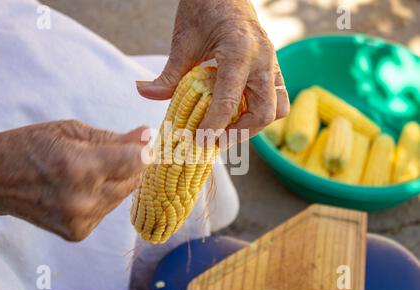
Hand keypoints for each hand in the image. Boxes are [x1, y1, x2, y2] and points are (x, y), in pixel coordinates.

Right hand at [0, 120, 149, 240]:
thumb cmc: (30, 146)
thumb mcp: (70, 131)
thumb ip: (113, 137)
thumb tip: (147, 134)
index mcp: (79, 168)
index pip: (136, 162)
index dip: (145, 150)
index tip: (146, 141)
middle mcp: (82, 200)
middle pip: (134, 180)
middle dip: (132, 164)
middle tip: (119, 150)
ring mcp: (80, 221)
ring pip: (123, 195)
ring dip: (117, 180)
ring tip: (93, 168)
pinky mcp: (78, 233)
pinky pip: (108, 209)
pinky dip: (104, 196)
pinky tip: (84, 187)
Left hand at [136, 0, 289, 142]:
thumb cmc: (203, 8)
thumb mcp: (183, 41)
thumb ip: (168, 73)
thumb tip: (144, 93)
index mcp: (239, 51)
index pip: (229, 101)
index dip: (213, 127)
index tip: (198, 141)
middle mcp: (263, 59)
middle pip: (263, 113)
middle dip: (239, 134)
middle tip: (214, 142)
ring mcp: (273, 63)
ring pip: (277, 109)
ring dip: (254, 126)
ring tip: (228, 132)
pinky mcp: (274, 66)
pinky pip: (278, 98)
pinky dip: (260, 112)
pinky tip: (238, 114)